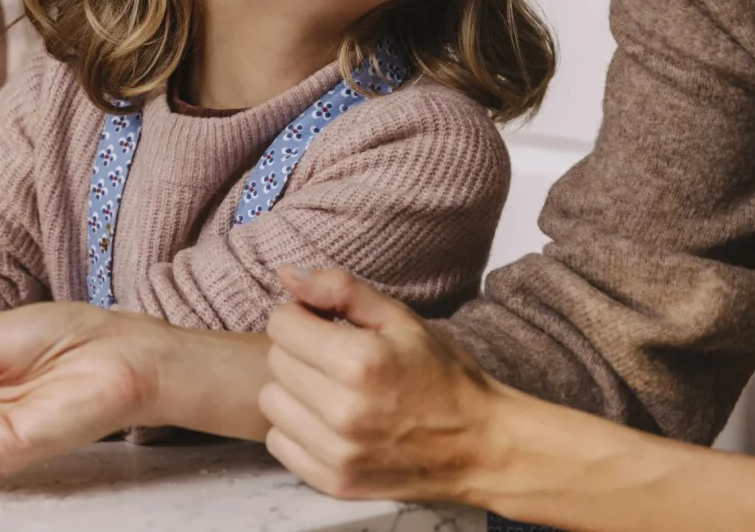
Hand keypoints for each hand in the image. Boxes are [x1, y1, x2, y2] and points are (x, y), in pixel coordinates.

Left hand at [260, 267, 502, 502]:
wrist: (482, 446)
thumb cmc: (443, 377)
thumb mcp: (401, 319)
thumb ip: (340, 290)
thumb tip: (286, 274)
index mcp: (358, 361)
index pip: (282, 324)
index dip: (302, 317)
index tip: (325, 325)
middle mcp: (341, 410)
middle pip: (276, 362)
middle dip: (300, 351)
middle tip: (335, 358)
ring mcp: (336, 452)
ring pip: (272, 403)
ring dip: (294, 391)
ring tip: (331, 390)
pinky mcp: (334, 482)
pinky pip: (279, 444)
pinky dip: (297, 429)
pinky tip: (328, 422)